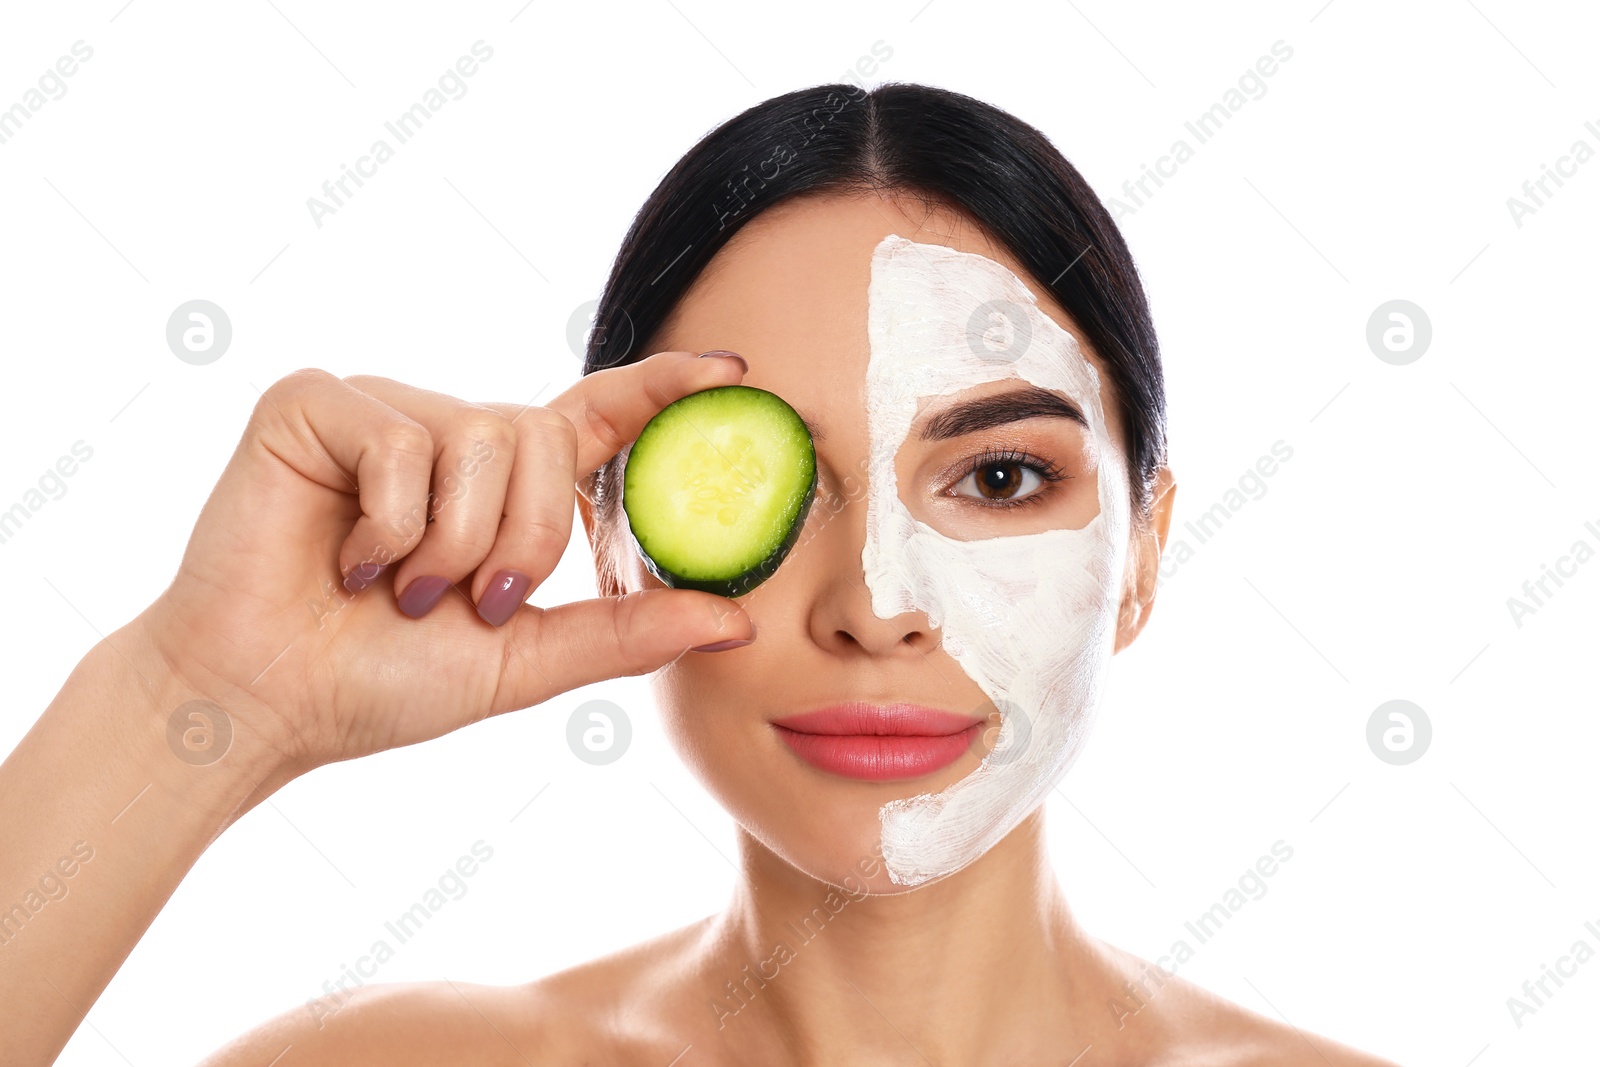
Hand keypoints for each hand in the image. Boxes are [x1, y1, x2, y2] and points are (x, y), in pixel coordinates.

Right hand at [133, 351, 754, 775]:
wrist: (265, 703)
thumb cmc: (382, 681)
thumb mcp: (524, 659)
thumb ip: (624, 630)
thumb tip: (739, 621)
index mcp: (501, 484)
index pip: (598, 415)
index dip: (663, 389)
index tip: (733, 372)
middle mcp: (448, 433)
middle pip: (544, 439)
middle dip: (522, 541)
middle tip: (468, 601)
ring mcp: (382, 410)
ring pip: (479, 438)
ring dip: (450, 543)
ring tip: (399, 588)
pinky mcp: (315, 403)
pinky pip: (400, 443)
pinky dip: (388, 524)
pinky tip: (346, 560)